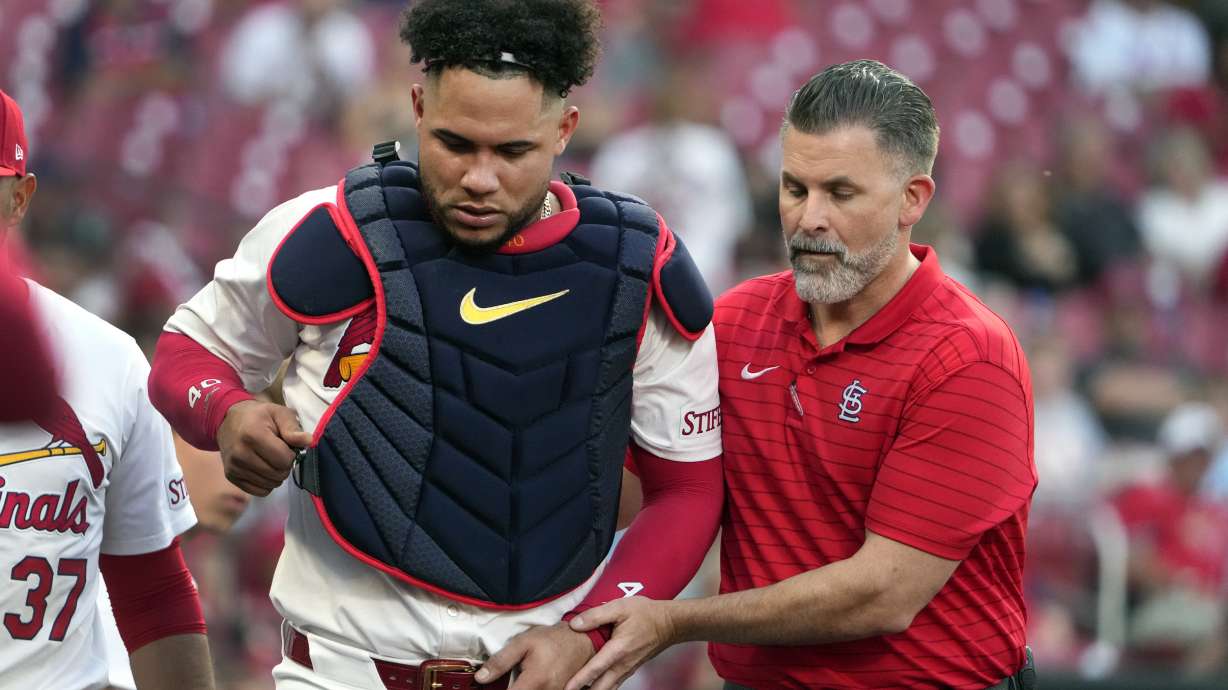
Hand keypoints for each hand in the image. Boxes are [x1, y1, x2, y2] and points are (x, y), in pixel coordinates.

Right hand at [216, 400, 312, 495]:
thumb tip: (308, 441)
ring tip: (270, 459)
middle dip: (284, 465)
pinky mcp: (231, 477)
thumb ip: (292, 428)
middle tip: (279, 453)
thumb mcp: (278, 413)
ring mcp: (234, 467)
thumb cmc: (259, 416)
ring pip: (270, 485)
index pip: (284, 460)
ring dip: (276, 475)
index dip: (291, 454)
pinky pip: (259, 491)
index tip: (287, 446)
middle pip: (278, 474)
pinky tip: (263, 468)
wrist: (229, 421)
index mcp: (253, 435)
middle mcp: (240, 454)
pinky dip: (266, 483)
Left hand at [475, 622, 593, 688]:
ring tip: (522, 678)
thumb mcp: (523, 643)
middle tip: (513, 678)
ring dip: (522, 689)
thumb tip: (480, 678)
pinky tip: (529, 682)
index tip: (489, 688)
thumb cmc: (551, 639)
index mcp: (535, 682)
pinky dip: (532, 688)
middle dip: (513, 688)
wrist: (581, 640)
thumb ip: (501, 661)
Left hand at [564, 598, 677, 689]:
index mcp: (618, 650)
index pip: (594, 670)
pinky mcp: (630, 669)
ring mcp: (627, 669)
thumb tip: (575, 624)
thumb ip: (596, 616)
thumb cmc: (646, 614)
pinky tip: (594, 686)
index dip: (578, 681)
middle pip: (600, 688)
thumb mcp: (619, 607)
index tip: (566, 688)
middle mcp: (622, 664)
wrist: (669, 623)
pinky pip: (614, 684)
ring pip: (608, 689)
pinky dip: (603, 688)